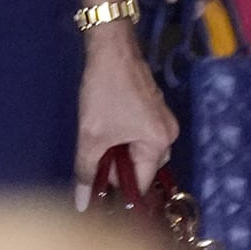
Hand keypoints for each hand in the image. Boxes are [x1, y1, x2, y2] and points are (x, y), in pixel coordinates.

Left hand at [74, 25, 176, 209]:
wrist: (110, 46)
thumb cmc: (104, 91)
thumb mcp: (92, 134)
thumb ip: (86, 170)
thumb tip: (81, 203)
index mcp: (159, 143)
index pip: (142, 182)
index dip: (119, 191)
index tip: (98, 195)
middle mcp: (168, 134)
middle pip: (143, 167)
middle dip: (118, 170)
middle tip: (92, 166)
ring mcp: (162, 119)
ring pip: (139, 151)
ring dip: (118, 154)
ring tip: (95, 148)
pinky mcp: (152, 108)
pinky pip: (140, 135)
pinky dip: (123, 139)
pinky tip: (105, 132)